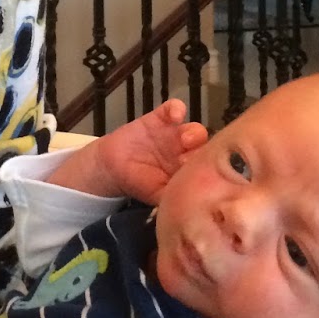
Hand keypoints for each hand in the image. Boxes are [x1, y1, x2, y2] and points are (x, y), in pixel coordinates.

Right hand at [87, 99, 207, 203]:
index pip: (206, 168)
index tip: (198, 174)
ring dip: (193, 133)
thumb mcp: (157, 196)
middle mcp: (186, 152)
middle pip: (204, 148)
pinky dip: (176, 109)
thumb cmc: (138, 183)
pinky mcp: (161, 118)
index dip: (205, 169)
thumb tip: (190, 209)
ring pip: (194, 129)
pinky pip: (174, 108)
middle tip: (189, 158)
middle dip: (201, 151)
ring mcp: (175, 134)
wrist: (112, 167)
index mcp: (189, 171)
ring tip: (183, 139)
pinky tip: (173, 116)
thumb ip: (173, 198)